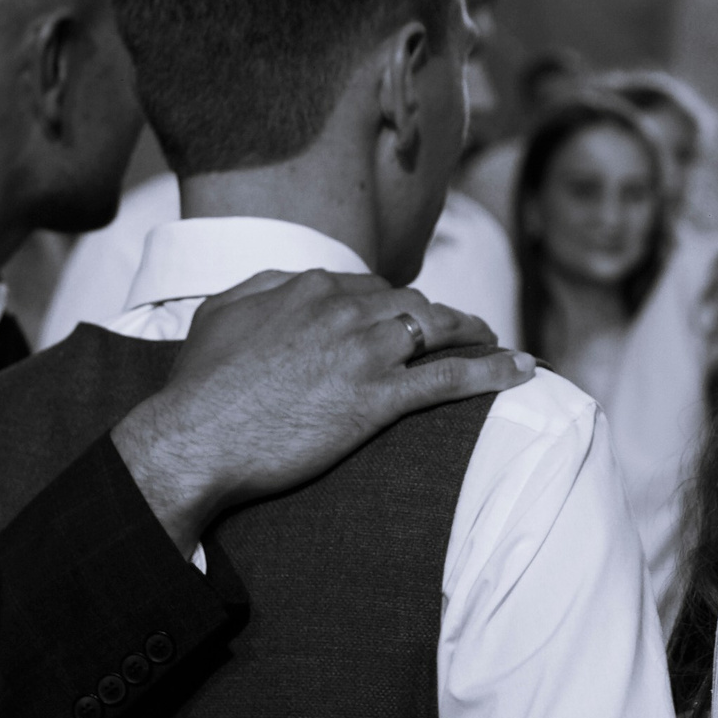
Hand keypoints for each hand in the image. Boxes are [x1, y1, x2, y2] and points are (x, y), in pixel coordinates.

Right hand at [113, 269, 532, 555]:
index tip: (406, 318)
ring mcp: (364, 352)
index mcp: (308, 286)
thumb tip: (288, 279)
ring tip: (498, 344)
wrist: (195, 437)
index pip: (370, 285)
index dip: (395, 304)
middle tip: (462, 331)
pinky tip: (522, 370)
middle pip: (412, 303)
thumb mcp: (220, 314)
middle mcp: (343, 309)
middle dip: (442, 316)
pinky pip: (451, 377)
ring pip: (439, 330)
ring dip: (475, 334)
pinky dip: (493, 370)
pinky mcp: (378, 398)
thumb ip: (261, 287)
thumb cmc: (200, 385)